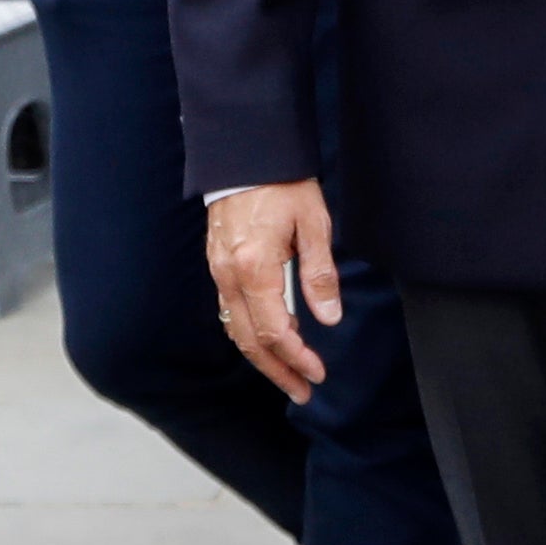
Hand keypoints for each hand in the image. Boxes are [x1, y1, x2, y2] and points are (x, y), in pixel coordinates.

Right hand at [207, 179, 339, 403]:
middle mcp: (229, 274)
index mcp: (254, 267)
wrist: (246, 152)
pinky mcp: (217, 263)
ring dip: (262, 357)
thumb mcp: (313, 225)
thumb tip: (328, 318)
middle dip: (277, 371)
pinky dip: (249, 332)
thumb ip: (320, 274)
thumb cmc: (283, 183)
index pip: (273, 331)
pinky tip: (270, 339)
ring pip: (235, 328)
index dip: (296, 358)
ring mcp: (218, 270)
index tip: (318, 373)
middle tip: (303, 392)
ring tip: (289, 375)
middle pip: (249, 340)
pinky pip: (229, 309)